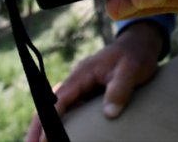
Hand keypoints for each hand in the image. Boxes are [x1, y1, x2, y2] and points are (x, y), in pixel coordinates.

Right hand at [24, 19, 163, 141]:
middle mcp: (76, 81)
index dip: (50, 120)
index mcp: (81, 74)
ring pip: (57, 108)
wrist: (139, 45)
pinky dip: (60, 122)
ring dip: (46, 125)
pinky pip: (69, 109)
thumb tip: (109, 114)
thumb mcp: (130, 70)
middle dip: (38, 126)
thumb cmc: (135, 56)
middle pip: (50, 105)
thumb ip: (119, 89)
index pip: (60, 99)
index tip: (43, 139)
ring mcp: (81, 87)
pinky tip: (58, 135)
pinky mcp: (87, 93)